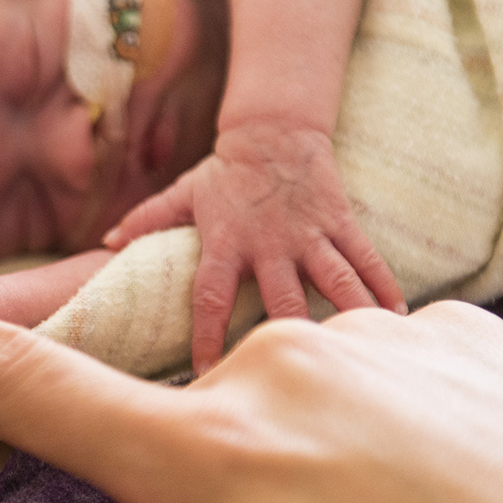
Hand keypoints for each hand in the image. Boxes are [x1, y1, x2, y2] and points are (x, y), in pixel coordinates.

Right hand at [0, 274, 502, 502]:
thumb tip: (162, 484)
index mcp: (215, 464)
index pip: (34, 390)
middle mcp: (276, 374)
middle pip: (202, 420)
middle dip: (240, 475)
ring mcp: (372, 337)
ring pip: (304, 394)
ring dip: (332, 451)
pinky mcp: (450, 325)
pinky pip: (384, 370)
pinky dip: (399, 420)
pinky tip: (457, 477)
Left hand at [104, 125, 403, 371]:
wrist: (274, 129)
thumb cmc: (225, 171)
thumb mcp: (183, 193)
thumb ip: (145, 220)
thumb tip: (105, 242)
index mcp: (226, 242)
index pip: (210, 296)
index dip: (207, 335)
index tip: (206, 373)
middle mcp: (270, 243)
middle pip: (281, 297)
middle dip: (288, 334)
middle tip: (298, 373)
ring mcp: (310, 234)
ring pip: (335, 280)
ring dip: (351, 314)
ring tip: (365, 352)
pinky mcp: (341, 223)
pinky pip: (366, 258)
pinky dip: (383, 286)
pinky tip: (397, 317)